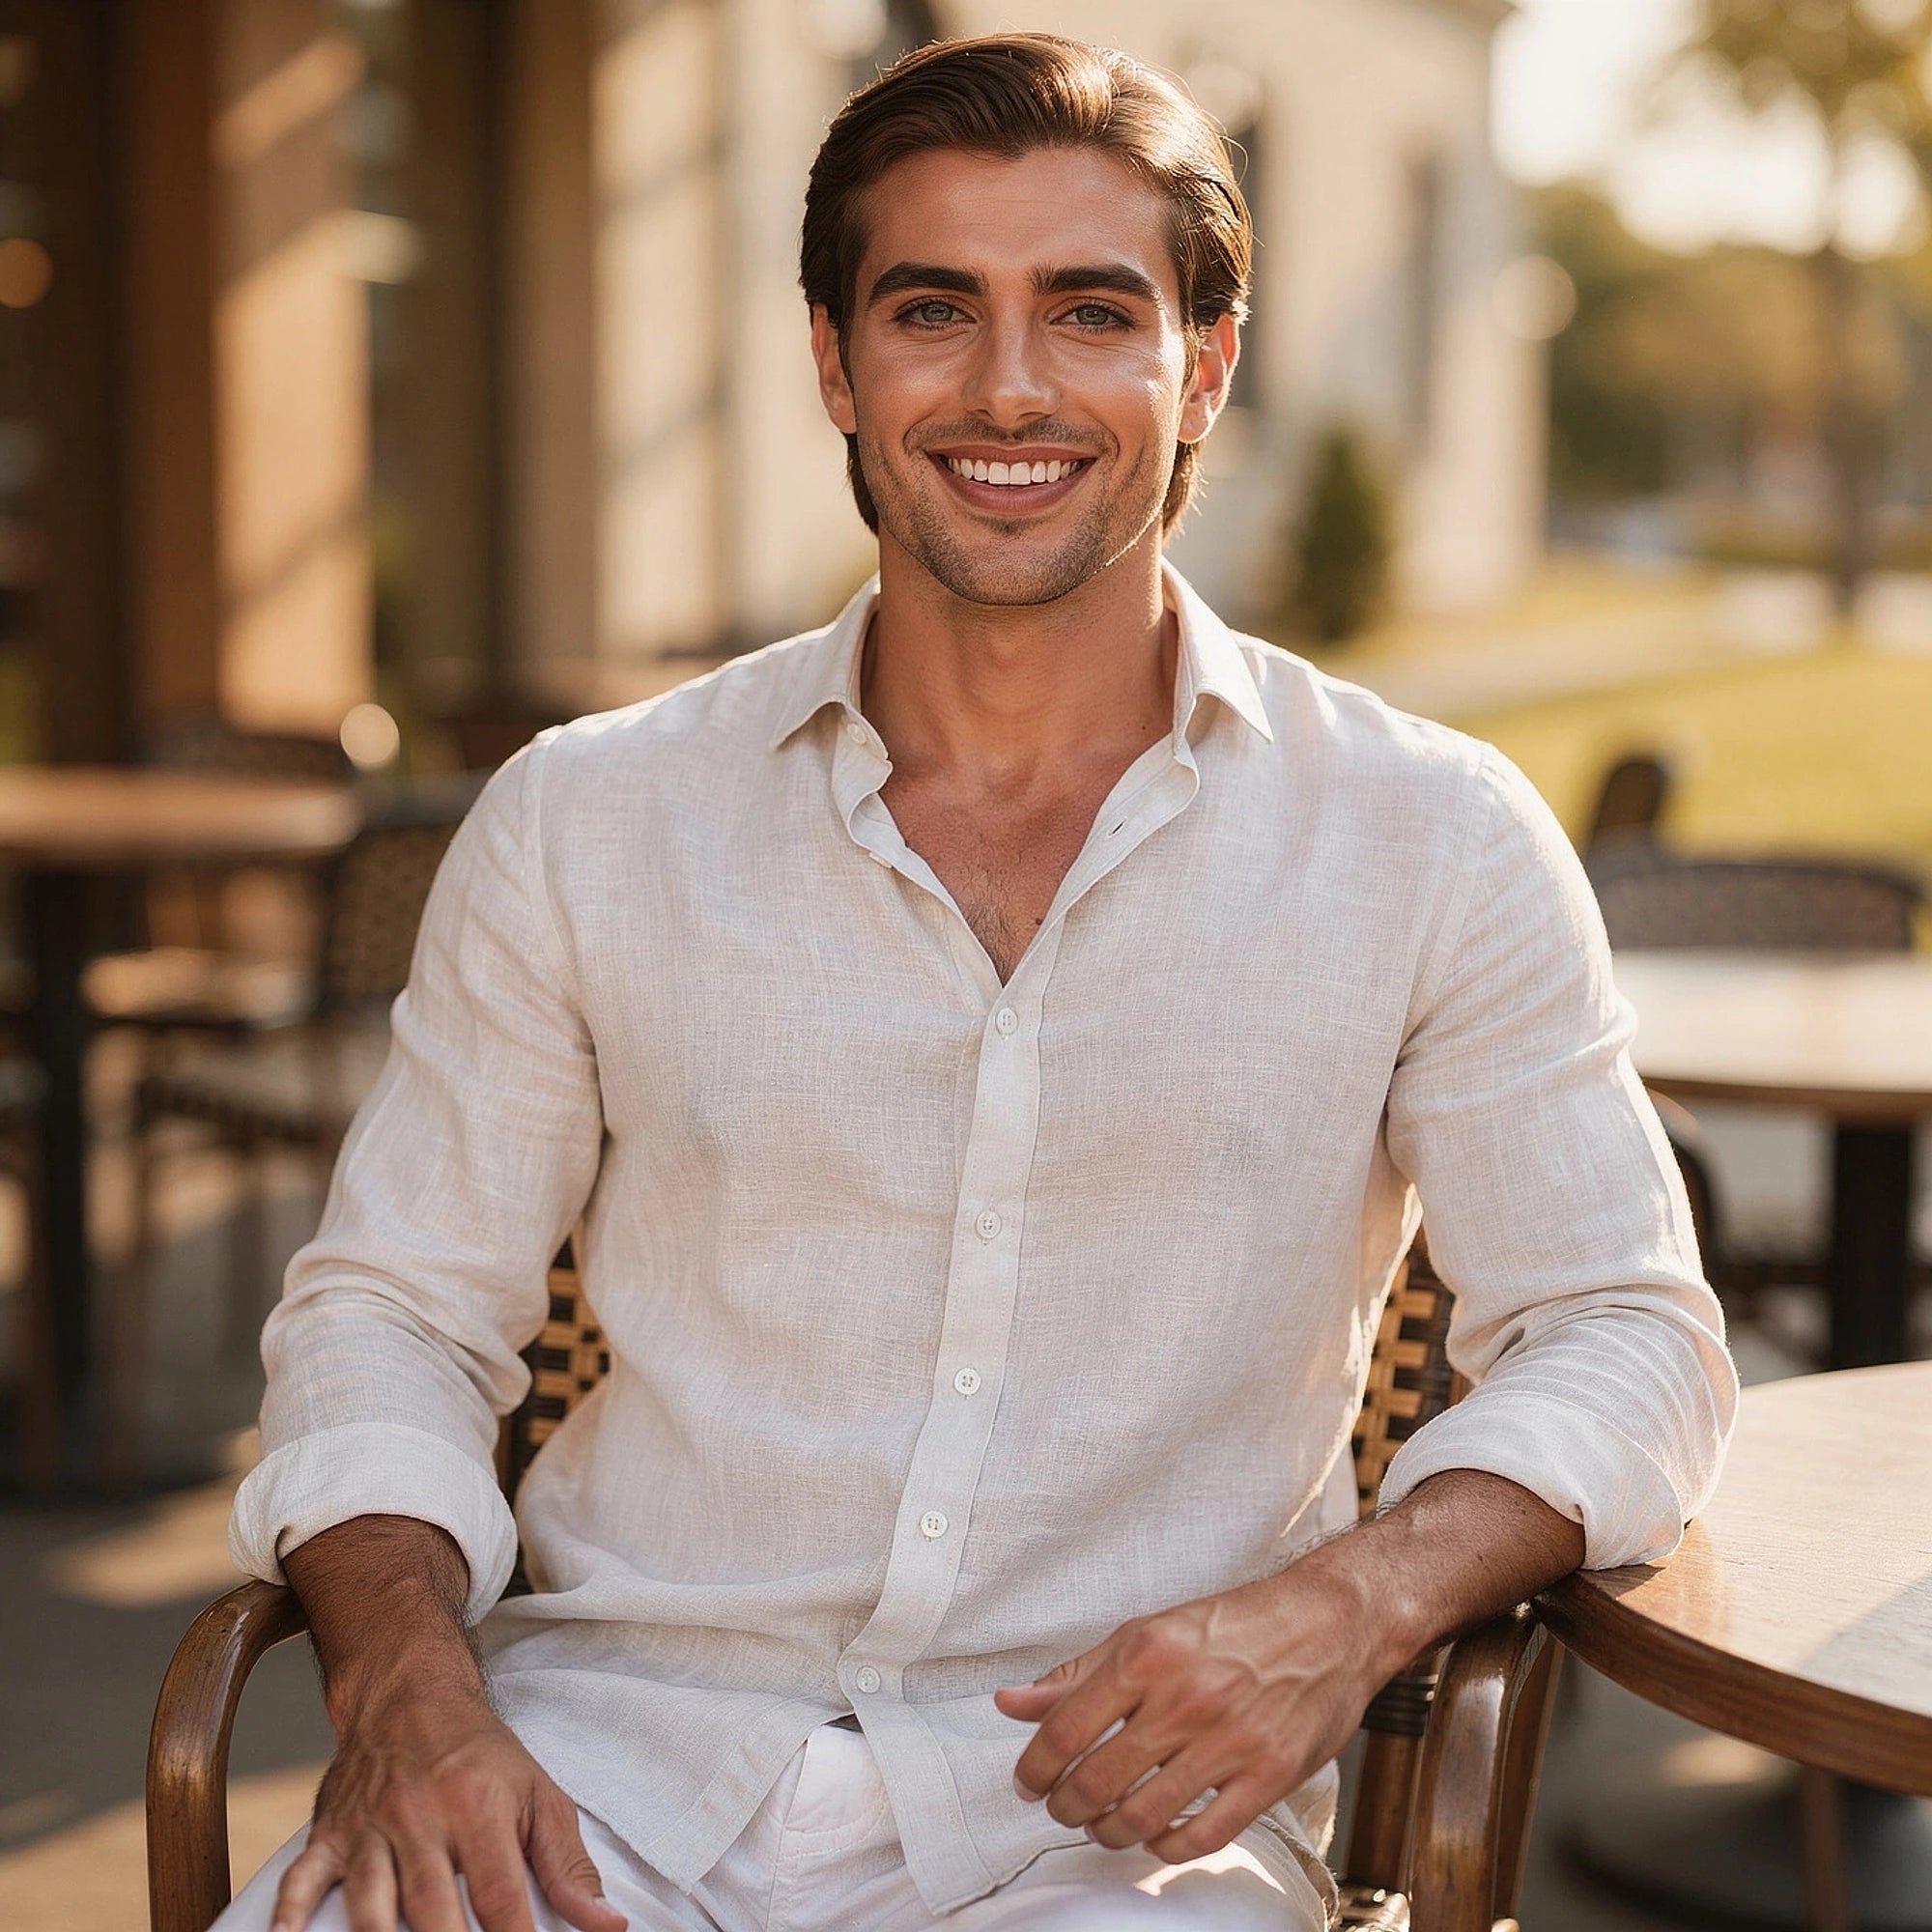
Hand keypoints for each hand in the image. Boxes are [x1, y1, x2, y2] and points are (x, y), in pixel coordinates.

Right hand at [269, 1679, 626, 1931]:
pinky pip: (302, 1879)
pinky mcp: (329, 1834)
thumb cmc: (481, 1755)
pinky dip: (290, 1915)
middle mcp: (422, 1816)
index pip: (501, 1896)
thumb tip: (607, 1926)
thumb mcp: (538, 1795)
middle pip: (432, 1910)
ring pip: (369, 1905)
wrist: (411, 1695)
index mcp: (479, 1806)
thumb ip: (568, 1866)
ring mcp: (370, 1827)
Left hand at [993, 1563, 1384, 1866]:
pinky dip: (1166, 1847)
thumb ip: (1078, 1674)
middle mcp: (1185, 1696)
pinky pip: (1202, 1836)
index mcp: (1147, 1653)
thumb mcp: (1149, 1631)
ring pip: (1143, 1816)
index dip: (1034, 1768)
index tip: (1027, 1783)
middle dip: (1066, 1807)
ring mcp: (1230, 1739)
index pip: (1065, 1729)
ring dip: (1108, 1832)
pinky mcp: (1269, 1775)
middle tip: (1063, 1808)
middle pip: (1097, 1781)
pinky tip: (1155, 1835)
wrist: (1329, 1623)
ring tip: (1103, 1824)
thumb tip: (1011, 1703)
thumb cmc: (1233, 1626)